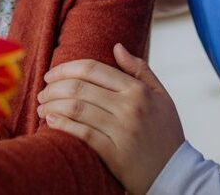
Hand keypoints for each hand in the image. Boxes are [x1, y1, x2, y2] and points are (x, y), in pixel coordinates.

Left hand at [37, 43, 183, 194]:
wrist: (177, 174)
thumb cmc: (165, 132)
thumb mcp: (160, 95)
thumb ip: (139, 69)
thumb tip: (117, 46)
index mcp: (137, 89)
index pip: (93, 69)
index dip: (67, 68)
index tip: (52, 74)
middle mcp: (129, 107)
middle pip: (80, 87)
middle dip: (54, 87)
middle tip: (43, 91)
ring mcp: (122, 131)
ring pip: (77, 109)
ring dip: (53, 105)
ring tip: (42, 107)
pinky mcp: (116, 155)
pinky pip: (82, 134)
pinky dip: (62, 125)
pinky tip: (51, 121)